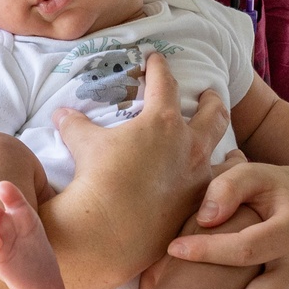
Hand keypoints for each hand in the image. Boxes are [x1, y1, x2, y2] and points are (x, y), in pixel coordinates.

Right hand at [51, 57, 230, 277]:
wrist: (110, 230)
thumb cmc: (98, 179)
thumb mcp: (84, 144)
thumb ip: (76, 124)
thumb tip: (61, 113)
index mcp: (163, 122)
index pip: (165, 83)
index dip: (159, 67)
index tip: (156, 58)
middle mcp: (189, 146)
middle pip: (213, 114)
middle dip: (212, 100)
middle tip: (210, 94)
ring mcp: (198, 178)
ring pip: (228, 155)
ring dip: (228, 147)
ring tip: (227, 146)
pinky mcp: (198, 206)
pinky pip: (221, 190)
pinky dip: (222, 184)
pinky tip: (219, 188)